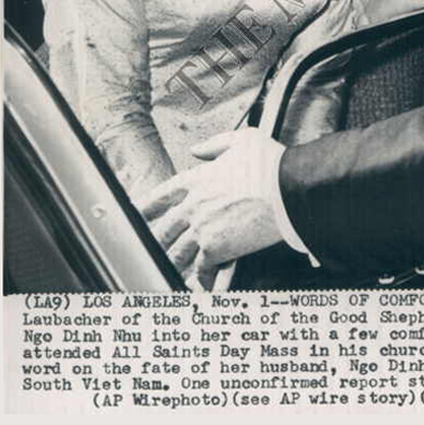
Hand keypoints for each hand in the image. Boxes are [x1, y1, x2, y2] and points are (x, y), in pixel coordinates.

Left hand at [137, 129, 284, 287]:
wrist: (288, 188)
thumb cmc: (269, 163)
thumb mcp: (242, 140)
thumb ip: (214, 144)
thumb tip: (197, 149)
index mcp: (197, 179)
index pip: (161, 195)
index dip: (145, 206)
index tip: (135, 215)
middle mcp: (193, 205)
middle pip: (163, 229)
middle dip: (155, 240)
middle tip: (149, 249)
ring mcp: (202, 229)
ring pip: (175, 253)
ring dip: (172, 262)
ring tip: (168, 271)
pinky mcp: (216, 249)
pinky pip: (198, 269)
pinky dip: (197, 279)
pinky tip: (197, 284)